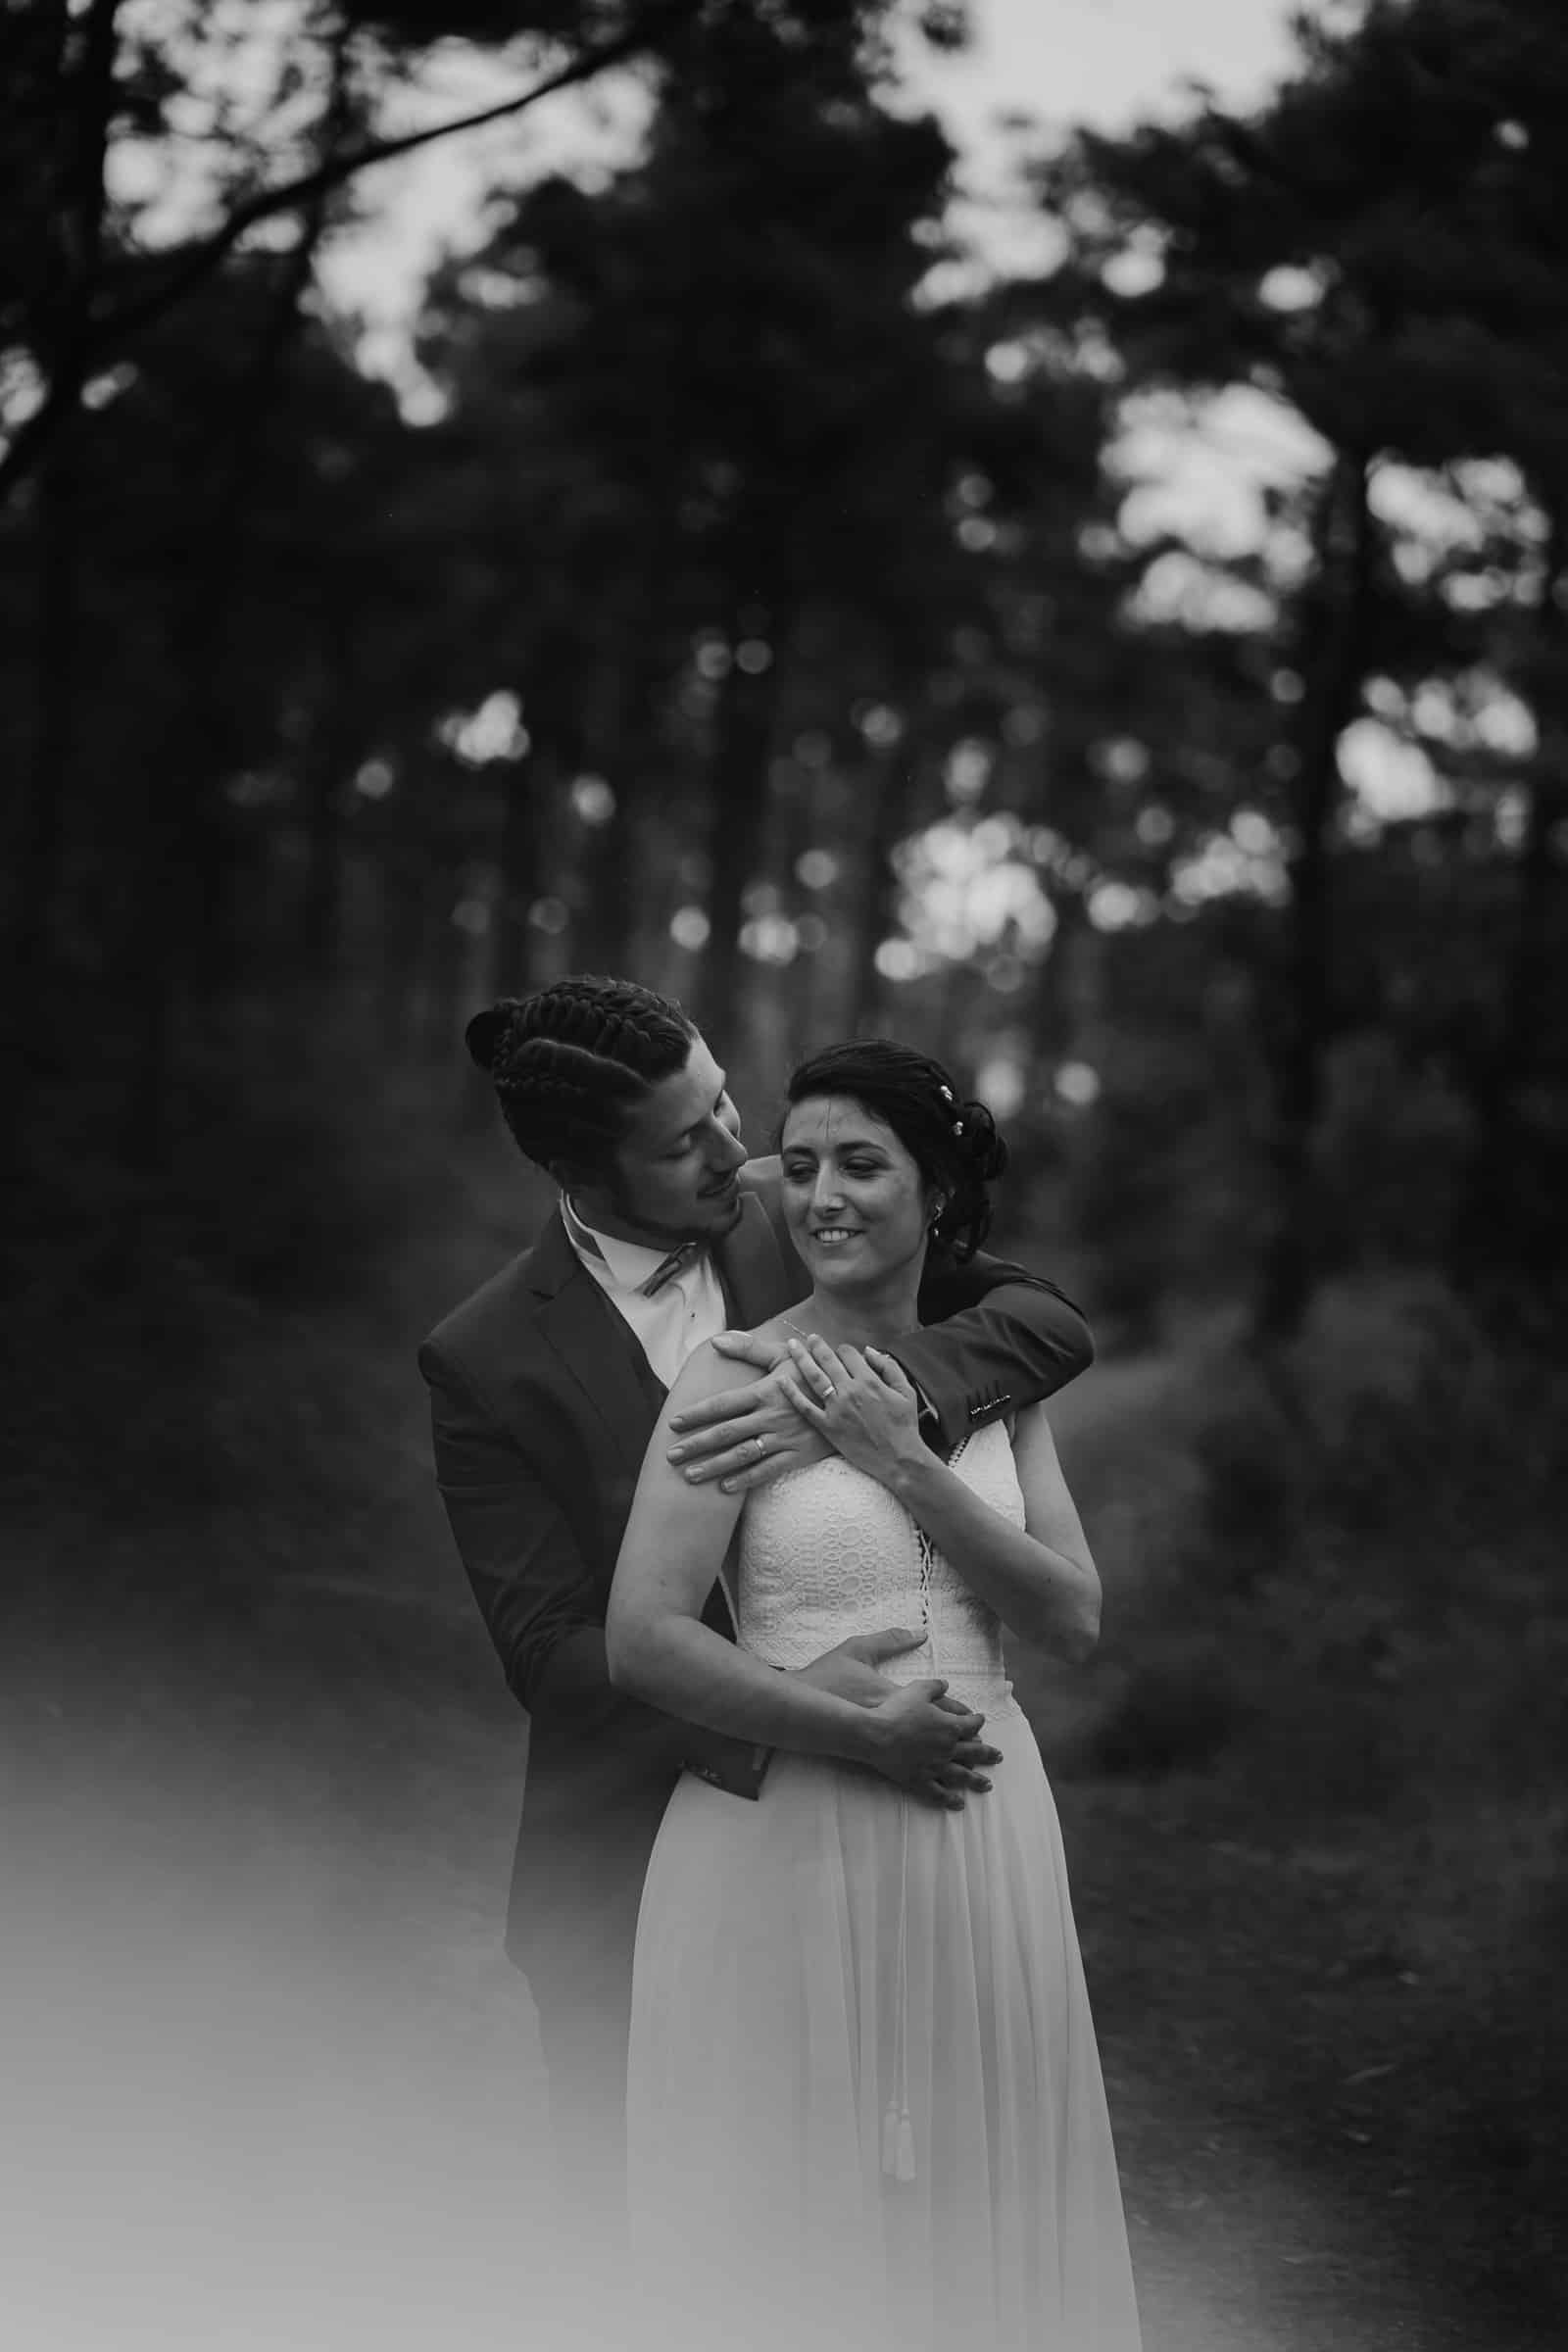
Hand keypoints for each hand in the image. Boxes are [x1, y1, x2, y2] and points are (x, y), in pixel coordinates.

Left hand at [666, 1331, 832, 1491]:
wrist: (851, 1395)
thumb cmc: (811, 1372)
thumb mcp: (783, 1355)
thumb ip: (749, 1349)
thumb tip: (716, 1341)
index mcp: (764, 1391)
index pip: (722, 1404)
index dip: (696, 1414)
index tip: (674, 1424)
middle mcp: (769, 1415)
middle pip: (725, 1432)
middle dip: (695, 1445)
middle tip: (670, 1456)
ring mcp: (783, 1437)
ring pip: (741, 1454)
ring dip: (713, 1466)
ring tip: (689, 1476)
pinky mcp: (798, 1454)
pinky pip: (768, 1470)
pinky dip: (746, 1479)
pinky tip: (725, 1488)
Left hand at [780, 1336, 924, 1487]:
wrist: (898, 1459)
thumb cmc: (905, 1426)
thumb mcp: (906, 1391)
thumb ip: (889, 1367)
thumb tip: (869, 1350)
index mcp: (869, 1380)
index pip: (849, 1353)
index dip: (844, 1349)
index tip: (841, 1351)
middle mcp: (850, 1391)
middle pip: (828, 1360)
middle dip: (818, 1345)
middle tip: (810, 1337)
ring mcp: (837, 1409)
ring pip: (814, 1377)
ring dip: (802, 1359)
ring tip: (793, 1346)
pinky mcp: (827, 1427)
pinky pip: (805, 1407)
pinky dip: (792, 1392)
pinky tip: (781, 1380)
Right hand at [859, 1679, 988, 1805]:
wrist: (875, 1734)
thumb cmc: (897, 1709)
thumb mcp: (918, 1689)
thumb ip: (935, 1686)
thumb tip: (946, 1684)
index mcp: (950, 1727)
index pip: (971, 1725)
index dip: (978, 1721)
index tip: (981, 1720)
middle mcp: (948, 1749)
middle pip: (974, 1752)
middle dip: (988, 1754)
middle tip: (999, 1756)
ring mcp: (935, 1767)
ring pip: (962, 1776)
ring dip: (976, 1781)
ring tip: (988, 1785)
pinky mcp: (920, 1780)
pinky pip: (939, 1793)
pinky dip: (950, 1799)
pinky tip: (959, 1804)